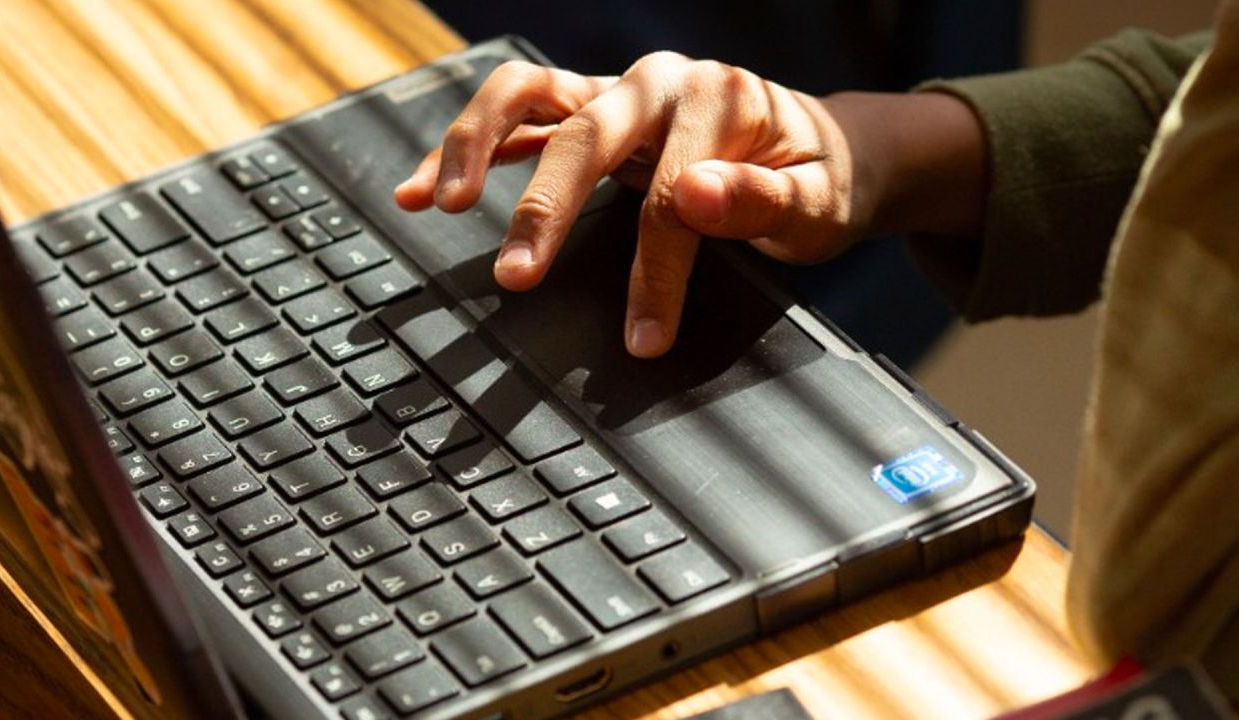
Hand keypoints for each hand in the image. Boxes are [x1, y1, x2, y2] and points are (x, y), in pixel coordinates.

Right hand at [396, 53, 984, 356]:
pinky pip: (518, 116)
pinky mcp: (591, 111)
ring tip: (438, 200)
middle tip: (515, 277)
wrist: (820, 148)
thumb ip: (765, 199)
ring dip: (475, 143)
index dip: (656, 270)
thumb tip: (697, 194)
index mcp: (717, 98)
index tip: (645, 335)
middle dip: (544, 210)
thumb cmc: (818, 179)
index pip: (671, 192)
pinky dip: (470, 147)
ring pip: (527, 95)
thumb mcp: (818, 200)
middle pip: (582, 137)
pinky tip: (424, 187)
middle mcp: (656, 83)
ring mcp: (617, 92)